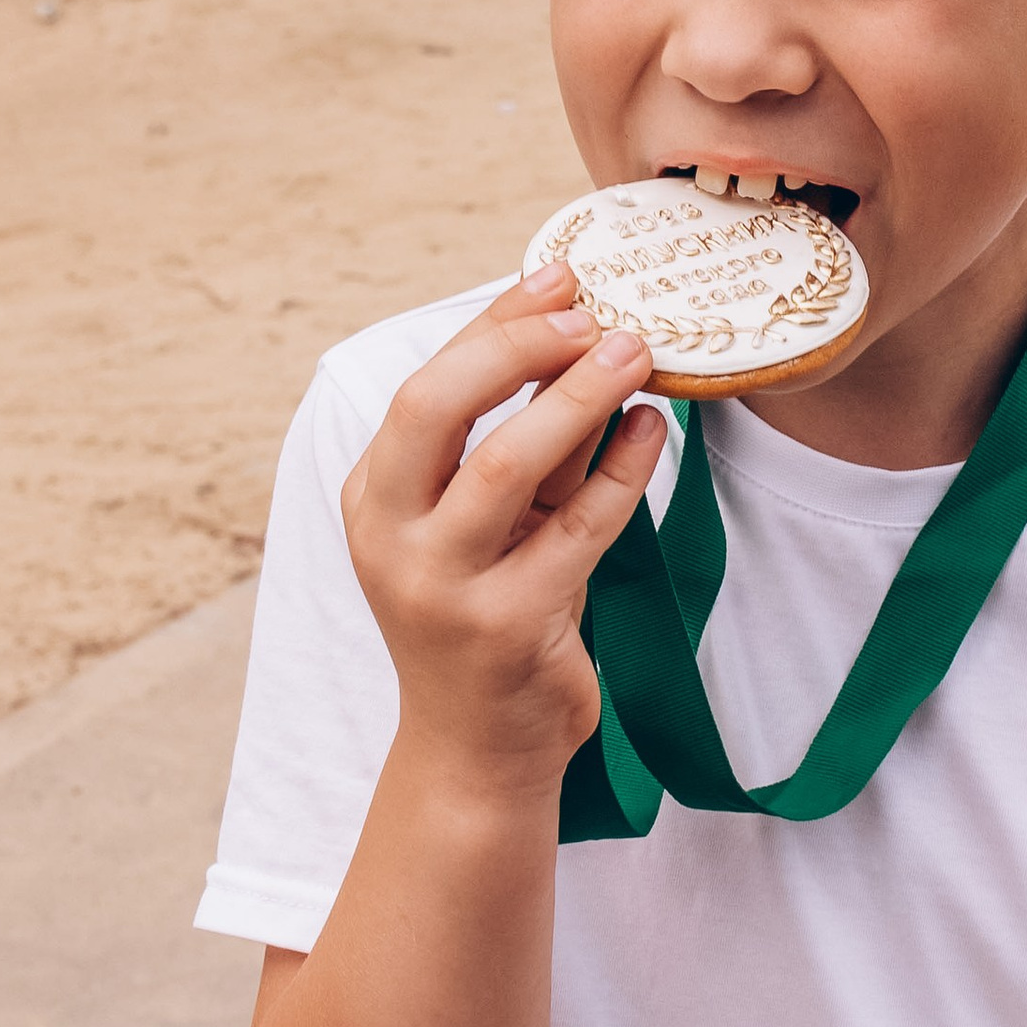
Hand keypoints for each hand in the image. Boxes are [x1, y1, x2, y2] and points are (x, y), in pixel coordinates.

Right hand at [340, 262, 664, 795]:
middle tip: (593, 314)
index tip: (557, 275)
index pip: (425, 386)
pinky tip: (652, 430)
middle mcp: (392, 538)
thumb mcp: (487, 524)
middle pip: (437, 408)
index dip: (493, 325)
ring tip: (636, 352)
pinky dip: (621, 472)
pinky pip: (576, 530)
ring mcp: (442, 586)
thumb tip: (578, 337)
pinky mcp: (506, 627)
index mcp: (374, 497)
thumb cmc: (487, 616)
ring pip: (506, 466)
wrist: (476, 751)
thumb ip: (519, 443)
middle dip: (518, 347)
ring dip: (576, 398)